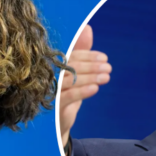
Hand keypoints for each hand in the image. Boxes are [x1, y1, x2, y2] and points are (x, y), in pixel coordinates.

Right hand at [59, 24, 111, 148]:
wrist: (57, 127)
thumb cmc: (66, 97)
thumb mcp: (76, 75)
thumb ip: (81, 54)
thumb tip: (87, 29)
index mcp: (53, 67)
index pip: (69, 56)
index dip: (87, 55)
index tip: (104, 58)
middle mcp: (48, 77)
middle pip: (69, 67)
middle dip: (91, 66)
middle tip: (108, 67)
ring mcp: (48, 92)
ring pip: (69, 81)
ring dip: (90, 77)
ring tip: (106, 77)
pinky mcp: (52, 107)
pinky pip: (66, 97)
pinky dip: (82, 91)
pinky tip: (95, 89)